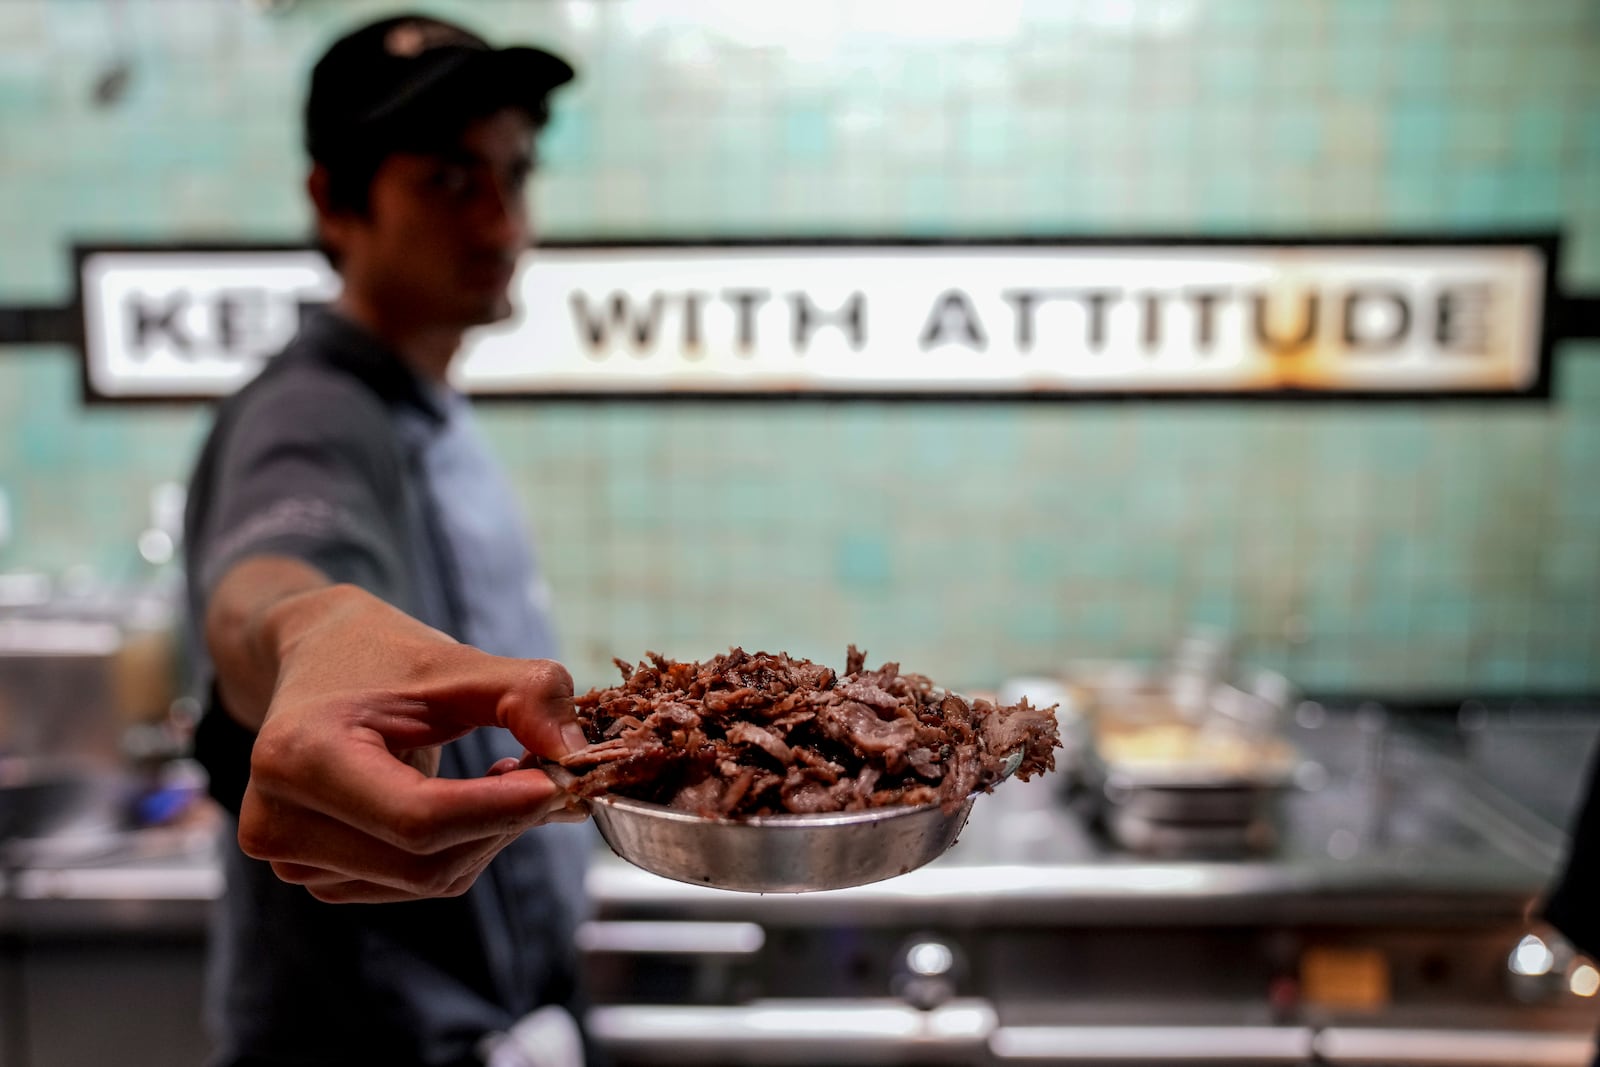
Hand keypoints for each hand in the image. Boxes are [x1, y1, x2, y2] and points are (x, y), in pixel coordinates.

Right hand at [235, 583, 587, 902]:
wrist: (316, 662)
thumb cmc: (386, 659)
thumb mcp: (457, 661)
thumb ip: (525, 695)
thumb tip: (576, 754)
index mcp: (298, 757)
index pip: (418, 819)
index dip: (500, 809)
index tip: (560, 781)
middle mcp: (278, 822)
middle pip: (427, 860)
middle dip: (505, 821)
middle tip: (547, 772)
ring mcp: (290, 860)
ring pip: (429, 880)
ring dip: (488, 835)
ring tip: (503, 773)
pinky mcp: (317, 877)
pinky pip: (416, 884)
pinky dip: (463, 848)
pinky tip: (469, 802)